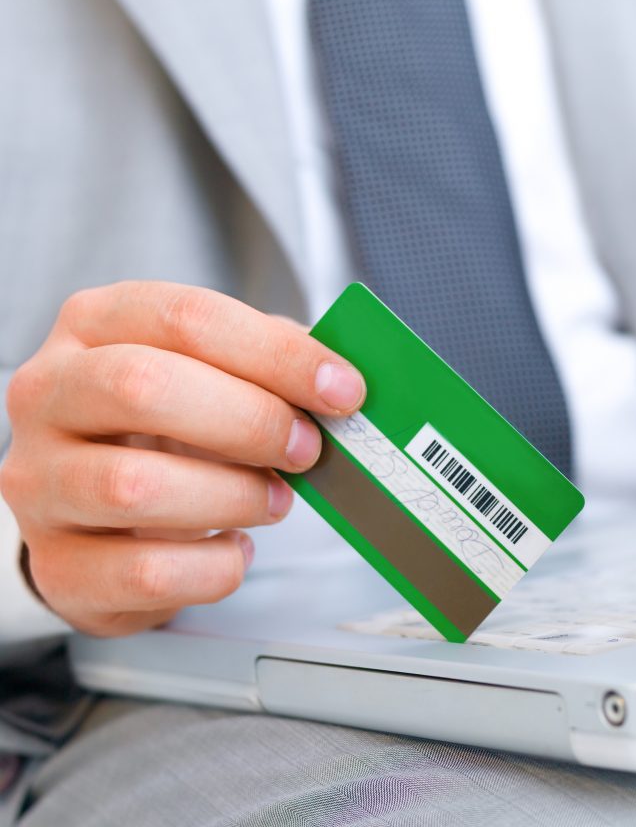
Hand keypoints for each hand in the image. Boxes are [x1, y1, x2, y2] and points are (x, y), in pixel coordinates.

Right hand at [0, 281, 364, 636]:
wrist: (98, 505)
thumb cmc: (167, 422)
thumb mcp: (211, 369)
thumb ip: (269, 361)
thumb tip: (338, 379)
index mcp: (95, 324)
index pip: (187, 318)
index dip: (278, 354)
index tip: (342, 389)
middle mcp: (48, 394)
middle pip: (144, 387)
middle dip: (250, 421)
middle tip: (307, 447)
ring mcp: (39, 483)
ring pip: (135, 486)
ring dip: (234, 496)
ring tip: (273, 499)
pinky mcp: (57, 566)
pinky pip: (146, 572)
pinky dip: (214, 566)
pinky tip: (234, 547)